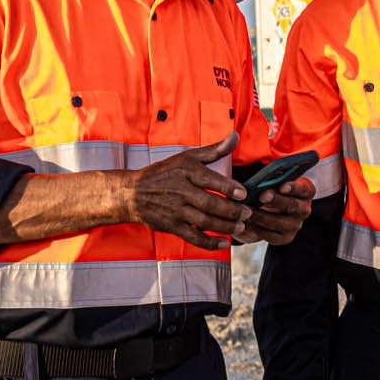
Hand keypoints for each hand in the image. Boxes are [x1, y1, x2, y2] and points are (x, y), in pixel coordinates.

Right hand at [123, 133, 246, 248]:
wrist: (132, 193)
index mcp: (186, 172)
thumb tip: (235, 136)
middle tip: (247, 214)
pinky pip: (192, 237)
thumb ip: (214, 150)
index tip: (244, 194)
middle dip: (232, 211)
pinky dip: (209, 242)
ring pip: (204, 221)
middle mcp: (181, 191)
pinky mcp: (171, 226)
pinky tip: (223, 242)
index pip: (210, 180)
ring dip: (225, 226)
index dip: (229, 188)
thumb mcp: (187, 157)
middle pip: (210, 204)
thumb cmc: (164, 173)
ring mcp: (175, 210)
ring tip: (240, 226)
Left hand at [240, 176, 314, 244]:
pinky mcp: (285, 237)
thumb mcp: (274, 182)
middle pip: (293, 205)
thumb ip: (270, 181)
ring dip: (263, 217)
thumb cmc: (271, 189)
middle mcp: (303, 209)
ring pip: (281, 222)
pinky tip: (249, 224)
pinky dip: (259, 230)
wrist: (268, 207)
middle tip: (262, 196)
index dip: (294, 188)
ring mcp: (296, 225)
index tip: (282, 187)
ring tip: (249, 211)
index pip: (304, 188)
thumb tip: (262, 182)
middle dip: (276, 201)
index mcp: (305, 192)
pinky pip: (273, 236)